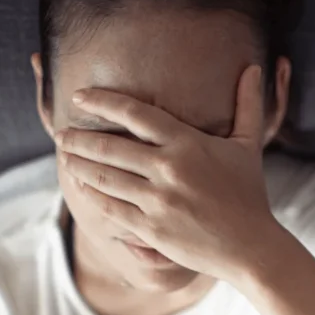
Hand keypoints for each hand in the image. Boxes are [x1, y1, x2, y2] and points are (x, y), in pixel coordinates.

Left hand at [55, 64, 289, 282]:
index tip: (79, 97)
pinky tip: (81, 186)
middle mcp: (169, 168)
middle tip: (60, 133)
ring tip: (64, 157)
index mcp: (188, 143)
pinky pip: (111, 208)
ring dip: (78, 165)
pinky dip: (92, 195)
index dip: (102, 101)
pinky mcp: (152, 228)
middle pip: (110, 146)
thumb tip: (254, 67)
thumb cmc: (249, 194)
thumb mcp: (249, 146)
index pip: (136, 113)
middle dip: (78, 138)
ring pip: (105, 177)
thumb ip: (247, 104)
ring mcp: (158, 200)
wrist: (250, 246)